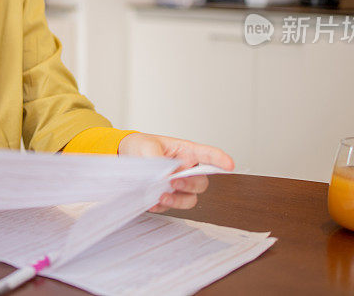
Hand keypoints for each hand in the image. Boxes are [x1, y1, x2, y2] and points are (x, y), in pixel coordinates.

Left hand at [118, 133, 233, 212]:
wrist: (124, 156)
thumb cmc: (140, 146)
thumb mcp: (147, 147)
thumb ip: (159, 161)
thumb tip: (165, 177)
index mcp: (185, 152)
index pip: (207, 155)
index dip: (220, 159)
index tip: (230, 165)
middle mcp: (185, 170)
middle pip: (200, 183)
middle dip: (190, 185)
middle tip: (173, 182)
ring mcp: (177, 185)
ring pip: (190, 198)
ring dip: (178, 200)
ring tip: (162, 196)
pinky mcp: (167, 196)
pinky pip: (171, 206)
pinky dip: (162, 206)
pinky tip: (151, 202)